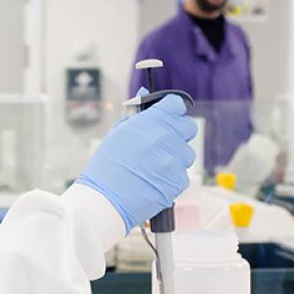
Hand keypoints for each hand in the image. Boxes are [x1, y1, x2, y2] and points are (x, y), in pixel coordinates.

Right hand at [75, 92, 196, 231]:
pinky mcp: (178, 181)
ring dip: (175, 158)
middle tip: (162, 144)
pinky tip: (154, 182)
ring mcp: (173, 160)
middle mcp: (165, 138)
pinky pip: (182, 174)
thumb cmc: (106, 168)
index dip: (172, 111)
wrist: (105, 200)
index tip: (167, 117)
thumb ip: (136, 114)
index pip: (176, 105)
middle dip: (178, 133)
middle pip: (188, 127)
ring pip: (187, 154)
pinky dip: (171, 179)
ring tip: (153, 168)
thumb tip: (144, 92)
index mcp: (149, 122)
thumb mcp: (117, 134)